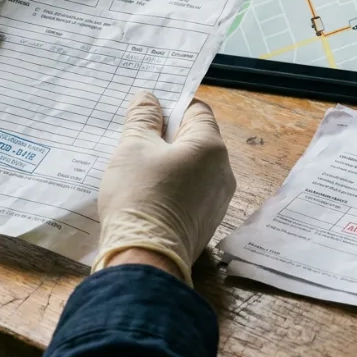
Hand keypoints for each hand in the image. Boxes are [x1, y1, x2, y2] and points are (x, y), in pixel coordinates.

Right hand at [93, 92, 235, 284]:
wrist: (145, 258)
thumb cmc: (139, 195)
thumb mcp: (133, 147)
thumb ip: (143, 118)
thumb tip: (148, 98)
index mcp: (211, 147)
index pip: (196, 110)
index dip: (171, 107)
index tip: (147, 114)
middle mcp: (223, 172)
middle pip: (196, 140)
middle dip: (167, 138)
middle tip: (136, 142)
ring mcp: (218, 201)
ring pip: (193, 169)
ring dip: (169, 165)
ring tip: (138, 171)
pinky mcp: (207, 223)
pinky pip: (191, 194)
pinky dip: (173, 189)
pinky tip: (148, 196)